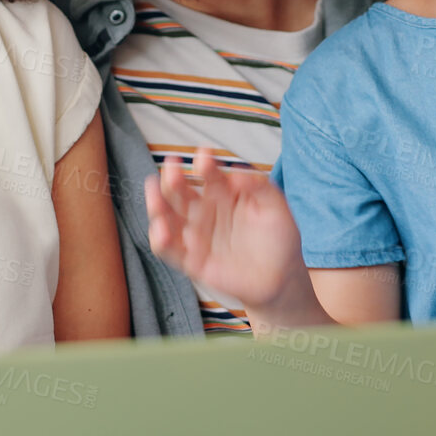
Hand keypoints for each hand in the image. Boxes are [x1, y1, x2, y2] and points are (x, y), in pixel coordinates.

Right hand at [144, 148, 308, 316]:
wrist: (281, 278)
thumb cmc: (278, 239)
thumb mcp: (277, 209)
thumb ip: (261, 187)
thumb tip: (237, 174)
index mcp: (223, 194)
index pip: (209, 175)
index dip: (205, 164)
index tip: (204, 156)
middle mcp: (204, 211)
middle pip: (180, 192)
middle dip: (173, 178)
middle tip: (173, 168)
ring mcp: (195, 235)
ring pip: (167, 217)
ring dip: (158, 204)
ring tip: (154, 192)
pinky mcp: (191, 260)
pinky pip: (169, 250)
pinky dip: (160, 239)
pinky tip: (161, 229)